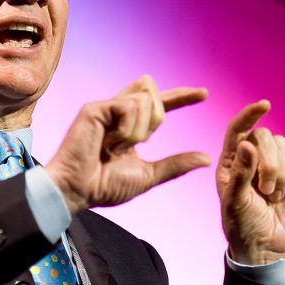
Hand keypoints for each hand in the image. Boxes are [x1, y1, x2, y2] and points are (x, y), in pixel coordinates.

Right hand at [45, 76, 210, 213]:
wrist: (78, 191)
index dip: (182, 97)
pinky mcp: (95, 108)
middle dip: (155, 118)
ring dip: (139, 130)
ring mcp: (107, 109)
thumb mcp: (148, 176)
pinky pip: (130, 106)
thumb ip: (175, 165)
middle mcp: (119, 113)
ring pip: (146, 99)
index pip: (161, 105)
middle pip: (155, 95)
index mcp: (131, 127)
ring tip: (115, 147)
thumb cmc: (104, 186)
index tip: (204, 94)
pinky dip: (127, 130)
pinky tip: (109, 143)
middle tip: (135, 143)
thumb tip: (206, 158)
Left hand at [216, 100, 284, 264]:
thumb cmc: (242, 224)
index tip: (265, 105)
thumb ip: (241, 174)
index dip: (249, 114)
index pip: (237, 129)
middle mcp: (249, 157)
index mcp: (228, 162)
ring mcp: (271, 162)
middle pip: (265, 136)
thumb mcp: (236, 202)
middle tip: (265, 190)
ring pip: (284, 145)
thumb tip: (247, 144)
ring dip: (282, 172)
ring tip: (272, 196)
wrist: (265, 244)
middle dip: (270, 163)